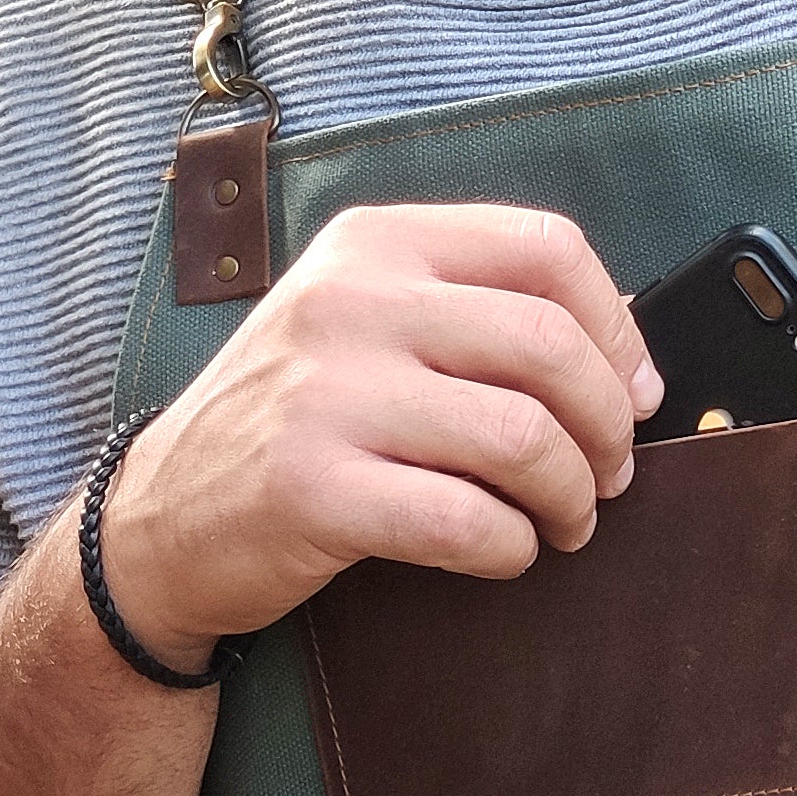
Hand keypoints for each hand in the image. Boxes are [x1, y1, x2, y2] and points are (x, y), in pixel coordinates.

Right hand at [101, 202, 661, 667]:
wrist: (160, 519)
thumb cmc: (286, 425)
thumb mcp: (355, 325)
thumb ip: (461, 311)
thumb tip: (618, 351)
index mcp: (373, 243)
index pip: (545, 249)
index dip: (620, 327)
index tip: (636, 391)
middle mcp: (348, 303)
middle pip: (546, 346)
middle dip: (608, 425)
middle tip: (611, 475)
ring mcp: (324, 395)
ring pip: (518, 436)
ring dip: (570, 494)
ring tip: (567, 521)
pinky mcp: (312, 489)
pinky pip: (464, 520)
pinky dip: (511, 547)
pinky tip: (506, 552)